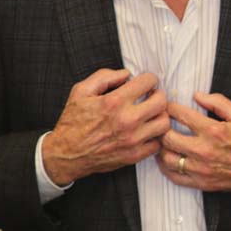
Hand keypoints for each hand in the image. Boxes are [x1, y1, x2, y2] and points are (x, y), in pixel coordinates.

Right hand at [42, 69, 169, 184]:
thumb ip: (105, 76)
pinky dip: (154, 136)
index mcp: (114, 102)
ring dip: (159, 115)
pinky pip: (157, 143)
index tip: (145, 83)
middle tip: (150, 96)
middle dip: (157, 94)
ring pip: (164, 123)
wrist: (66, 155)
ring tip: (150, 114)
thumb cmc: (72, 122)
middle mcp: (127, 121)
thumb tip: (127, 75)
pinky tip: (145, 131)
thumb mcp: (81, 91)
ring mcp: (132, 140)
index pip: (148, 82)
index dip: (148, 79)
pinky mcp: (134, 155)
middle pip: (162, 101)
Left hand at [157, 92, 230, 199]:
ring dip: (162, 147)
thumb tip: (198, 96)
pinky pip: (175, 177)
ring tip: (163, 140)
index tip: (168, 106)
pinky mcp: (202, 183)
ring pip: (167, 158)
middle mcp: (205, 151)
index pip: (181, 115)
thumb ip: (219, 102)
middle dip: (161, 127)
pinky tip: (168, 158)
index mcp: (214, 131)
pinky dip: (166, 167)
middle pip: (167, 137)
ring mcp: (202, 170)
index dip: (170, 108)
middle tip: (161, 122)